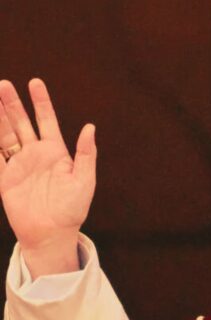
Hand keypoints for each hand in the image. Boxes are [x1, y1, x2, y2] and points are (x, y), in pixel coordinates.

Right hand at [0, 78, 96, 276]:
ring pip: (5, 135)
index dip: (41, 102)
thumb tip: (90, 127)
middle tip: (3, 84)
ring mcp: (18, 165)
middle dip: (12, 104)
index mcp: (56, 153)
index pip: (47, 121)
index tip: (35, 82)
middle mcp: (36, 155)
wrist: (52, 234)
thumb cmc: (73, 209)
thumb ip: (86, 154)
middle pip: (21, 123)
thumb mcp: (84, 180)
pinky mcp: (4, 178)